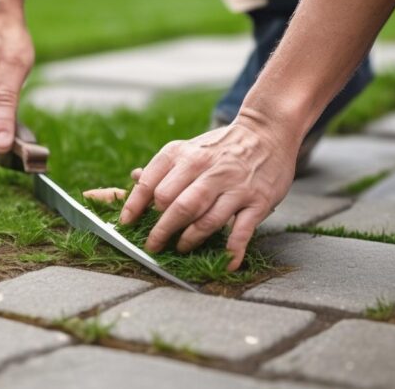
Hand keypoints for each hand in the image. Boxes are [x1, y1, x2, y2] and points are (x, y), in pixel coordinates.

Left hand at [120, 122, 298, 270]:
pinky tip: (226, 263)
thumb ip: (163, 168)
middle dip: (160, 230)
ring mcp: (234, 186)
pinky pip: (242, 230)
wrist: (267, 131)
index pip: (151, 184)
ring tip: (181, 247)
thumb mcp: (189, 148)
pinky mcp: (257, 201)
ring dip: (189, 240)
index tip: (126, 224)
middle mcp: (207, 169)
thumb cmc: (221, 147)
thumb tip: (134, 179)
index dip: (134, 207)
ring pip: (205, 220)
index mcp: (183, 155)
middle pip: (175, 205)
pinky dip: (233, 250)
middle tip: (153, 245)